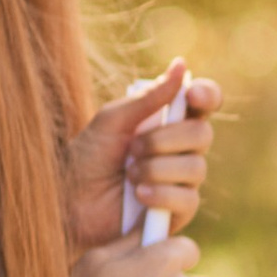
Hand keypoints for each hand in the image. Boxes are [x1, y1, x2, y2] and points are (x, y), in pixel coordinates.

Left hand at [65, 57, 221, 250]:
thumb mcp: (111, 121)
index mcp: (168, 120)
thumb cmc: (86, 159)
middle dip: (165, 139)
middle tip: (133, 148)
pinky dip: (160, 194)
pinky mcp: (180, 211)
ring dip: (156, 169)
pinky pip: (188, 199)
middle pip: (203, 134)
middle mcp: (181, 149)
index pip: (203, 102)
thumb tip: (180, 65)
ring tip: (129, 176)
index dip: (206, 95)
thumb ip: (147, 98)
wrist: (70, 204)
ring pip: (196, 168)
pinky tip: (139, 196)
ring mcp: (183, 181)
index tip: (191, 95)